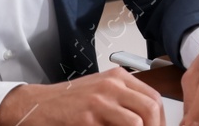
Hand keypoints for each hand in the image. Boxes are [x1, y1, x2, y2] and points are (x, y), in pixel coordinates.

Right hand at [0, 67, 164, 125]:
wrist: (36, 105)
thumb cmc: (68, 101)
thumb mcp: (100, 91)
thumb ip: (123, 100)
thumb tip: (148, 119)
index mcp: (118, 77)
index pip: (153, 97)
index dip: (161, 119)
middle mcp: (112, 85)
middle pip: (151, 108)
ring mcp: (99, 101)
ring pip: (137, 121)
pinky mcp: (86, 118)